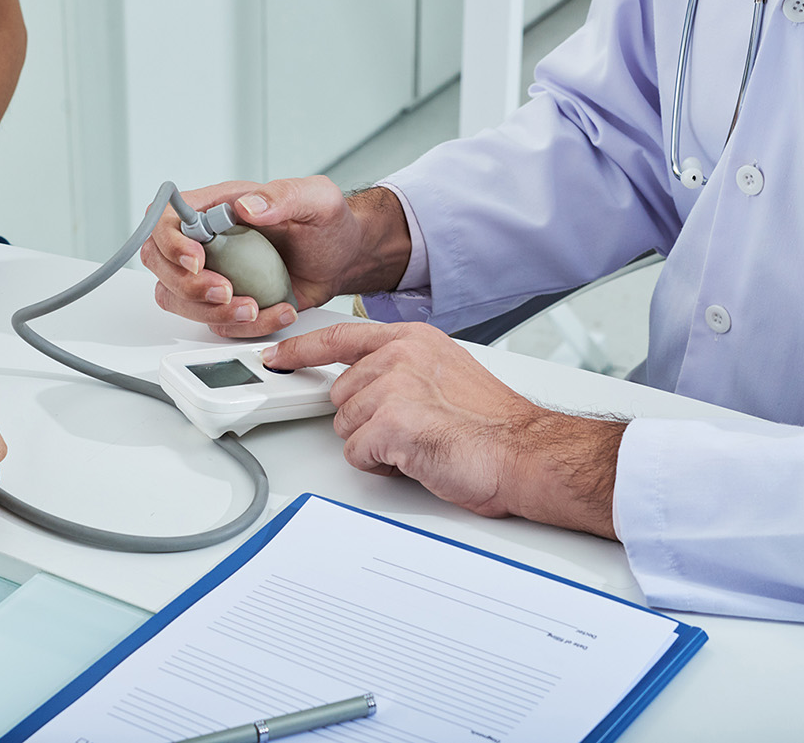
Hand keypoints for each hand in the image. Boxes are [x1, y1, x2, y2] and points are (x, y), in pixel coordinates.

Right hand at [139, 177, 392, 338]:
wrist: (342, 259)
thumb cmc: (326, 223)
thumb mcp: (316, 199)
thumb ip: (283, 196)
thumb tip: (246, 206)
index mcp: (216, 207)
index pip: (165, 219)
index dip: (170, 242)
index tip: (198, 261)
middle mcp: (206, 241)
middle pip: (159, 264)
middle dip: (187, 286)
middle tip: (226, 292)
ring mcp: (212, 274)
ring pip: (176, 299)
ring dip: (210, 312)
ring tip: (254, 307)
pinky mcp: (226, 303)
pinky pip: (214, 323)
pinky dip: (244, 327)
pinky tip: (277, 312)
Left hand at [263, 322, 626, 538]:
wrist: (526, 453)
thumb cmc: (493, 425)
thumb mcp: (444, 374)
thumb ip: (402, 370)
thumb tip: (366, 386)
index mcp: (412, 339)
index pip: (340, 337)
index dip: (302, 350)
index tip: (277, 357)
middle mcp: (400, 355)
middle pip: (340, 395)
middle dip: (366, 422)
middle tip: (412, 430)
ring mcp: (394, 386)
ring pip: (346, 427)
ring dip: (376, 445)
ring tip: (420, 443)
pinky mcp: (392, 423)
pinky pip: (358, 453)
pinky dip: (383, 465)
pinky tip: (417, 457)